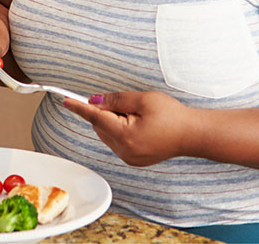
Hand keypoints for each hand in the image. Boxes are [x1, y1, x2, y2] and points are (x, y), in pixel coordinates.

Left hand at [64, 91, 195, 165]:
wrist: (192, 134)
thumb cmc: (172, 115)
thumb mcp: (142, 100)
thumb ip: (115, 100)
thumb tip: (95, 101)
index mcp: (126, 136)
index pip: (95, 118)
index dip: (79, 107)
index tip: (66, 100)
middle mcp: (125, 150)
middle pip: (100, 125)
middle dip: (105, 111)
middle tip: (125, 103)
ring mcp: (129, 158)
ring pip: (107, 133)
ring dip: (112, 121)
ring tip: (137, 115)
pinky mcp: (134, 159)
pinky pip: (116, 141)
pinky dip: (119, 130)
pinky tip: (138, 124)